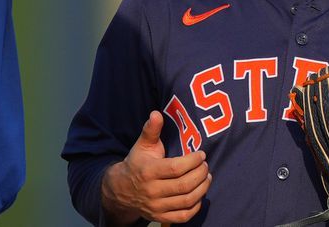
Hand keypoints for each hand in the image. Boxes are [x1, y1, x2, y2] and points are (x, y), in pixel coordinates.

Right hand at [102, 111, 211, 225]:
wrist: (122, 190)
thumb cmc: (137, 163)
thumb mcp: (142, 145)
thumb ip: (151, 130)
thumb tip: (156, 113)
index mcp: (148, 171)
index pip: (176, 168)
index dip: (193, 161)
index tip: (201, 154)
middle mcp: (152, 191)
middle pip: (184, 185)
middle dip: (200, 174)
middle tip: (206, 165)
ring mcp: (156, 207)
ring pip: (186, 201)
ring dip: (202, 189)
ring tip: (206, 177)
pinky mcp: (161, 217)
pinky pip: (183, 216)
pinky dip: (195, 207)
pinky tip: (199, 195)